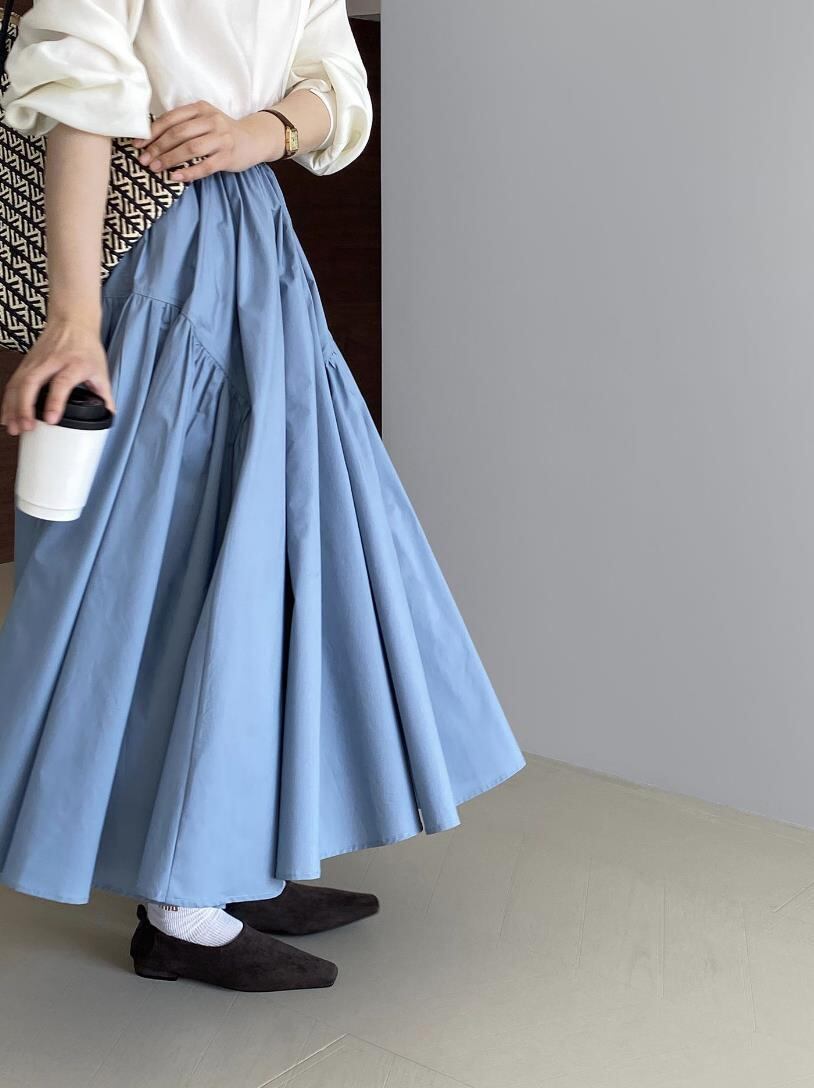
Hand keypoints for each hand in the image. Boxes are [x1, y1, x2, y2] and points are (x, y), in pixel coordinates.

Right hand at [0, 318, 114, 435]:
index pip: (62, 382)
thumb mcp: (100, 370)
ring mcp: (35, 361)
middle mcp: (51, 361)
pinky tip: (7, 416)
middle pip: (32, 383)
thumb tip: (109, 416)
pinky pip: (13, 382)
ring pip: (18, 383)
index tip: (51, 419)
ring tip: (14, 428)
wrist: (72, 321)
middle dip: (25, 407)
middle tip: (26, 427)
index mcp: (74, 363)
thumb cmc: (86, 347)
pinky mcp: (25, 363)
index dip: (55, 401)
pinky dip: (8, 400)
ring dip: (13, 407)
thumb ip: (104, 395)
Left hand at [131, 100, 284, 182]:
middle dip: (158, 148)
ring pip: (190, 149)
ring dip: (170, 160)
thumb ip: (183, 124)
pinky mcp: (228, 157)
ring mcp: (221, 139)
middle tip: (144, 160)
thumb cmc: (221, 132)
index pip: (171, 118)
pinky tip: (176, 177)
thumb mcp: (203, 120)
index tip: (138, 145)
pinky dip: (189, 172)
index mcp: (200, 108)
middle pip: (179, 134)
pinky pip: (205, 166)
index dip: (153, 132)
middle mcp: (211, 121)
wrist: (252, 139)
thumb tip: (151, 138)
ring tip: (156, 169)